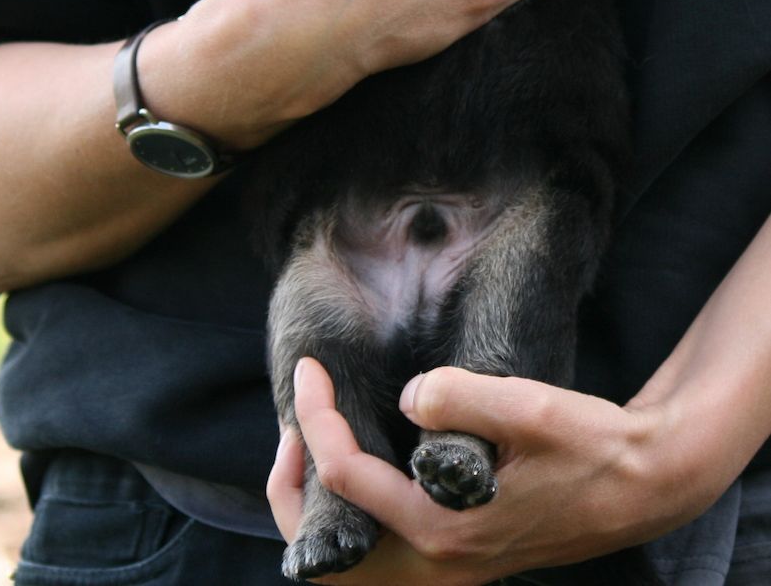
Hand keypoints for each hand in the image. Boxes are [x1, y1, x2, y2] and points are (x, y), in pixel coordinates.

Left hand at [267, 359, 710, 584]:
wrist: (642, 484)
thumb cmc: (591, 444)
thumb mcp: (531, 408)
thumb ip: (460, 399)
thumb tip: (406, 397)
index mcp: (446, 529)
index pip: (348, 478)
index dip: (316, 417)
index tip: (310, 367)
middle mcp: (440, 564)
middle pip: (328, 553)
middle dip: (292, 486)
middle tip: (293, 422)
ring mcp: (449, 569)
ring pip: (350, 566)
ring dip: (317, 508)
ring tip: (310, 447)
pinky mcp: (460, 557)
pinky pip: (378, 555)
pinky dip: (351, 516)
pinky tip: (360, 463)